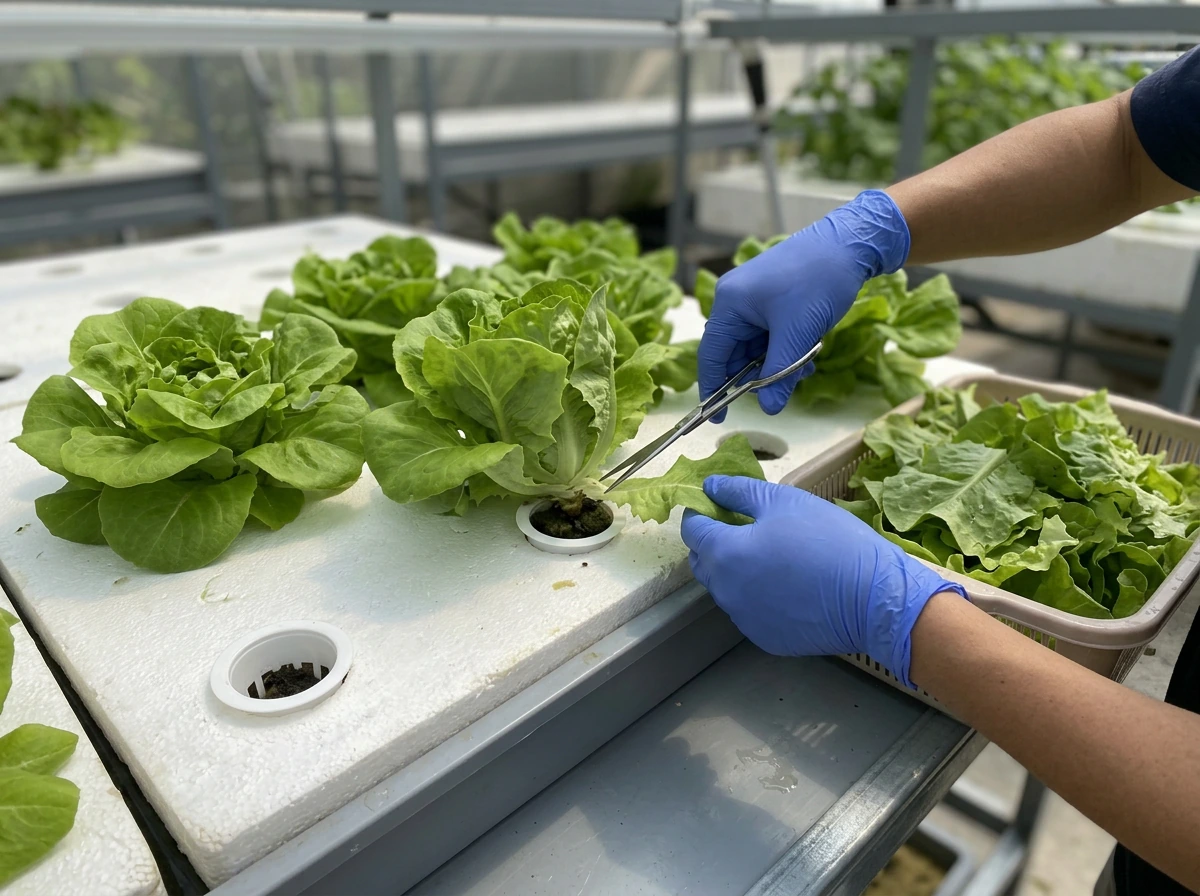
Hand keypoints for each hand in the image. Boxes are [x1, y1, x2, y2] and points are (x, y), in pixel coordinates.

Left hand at [680, 475, 963, 689]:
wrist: (873, 598)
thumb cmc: (828, 540)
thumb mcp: (784, 501)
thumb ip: (739, 491)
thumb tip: (710, 487)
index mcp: (725, 554)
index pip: (692, 531)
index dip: (701, 513)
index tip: (717, 503)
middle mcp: (725, 591)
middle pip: (703, 562)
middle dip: (713, 542)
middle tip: (745, 527)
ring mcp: (744, 619)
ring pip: (725, 589)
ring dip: (735, 571)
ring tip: (769, 557)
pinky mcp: (765, 639)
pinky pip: (749, 611)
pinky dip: (756, 596)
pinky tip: (785, 586)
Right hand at [697, 190, 909, 418]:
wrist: (851, 243)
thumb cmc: (819, 281)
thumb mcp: (798, 334)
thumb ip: (779, 374)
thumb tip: (769, 409)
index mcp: (730, 303)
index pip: (712, 355)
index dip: (713, 389)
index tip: (719, 417)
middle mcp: (735, 300)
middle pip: (735, 353)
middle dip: (759, 374)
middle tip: (783, 388)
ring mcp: (754, 299)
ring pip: (756, 347)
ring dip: (777, 363)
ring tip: (804, 365)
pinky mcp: (772, 299)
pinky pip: (770, 335)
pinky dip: (785, 348)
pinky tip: (807, 352)